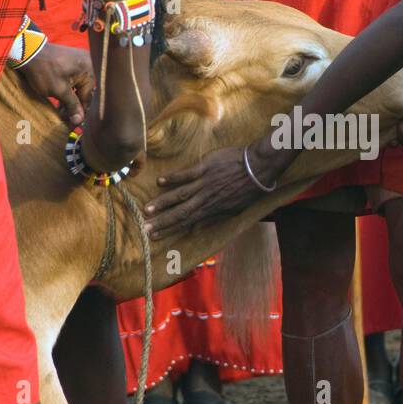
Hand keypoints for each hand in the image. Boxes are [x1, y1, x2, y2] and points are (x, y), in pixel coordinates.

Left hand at [16, 42, 93, 125]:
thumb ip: (72, 106)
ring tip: (60, 111)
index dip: (80, 111)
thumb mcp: (59, 91)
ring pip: (77, 85)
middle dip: (73, 105)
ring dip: (69, 98)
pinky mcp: (70, 60)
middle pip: (83, 90)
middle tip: (65, 119)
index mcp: (89, 70)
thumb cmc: (44, 71)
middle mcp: (87, 63)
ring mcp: (78, 60)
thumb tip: (79, 121)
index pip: (87, 96)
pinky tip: (59, 98)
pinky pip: (72, 78)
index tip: (74, 124)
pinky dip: (66, 88)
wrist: (27, 51)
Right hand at [144, 145, 267, 240]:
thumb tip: (197, 228)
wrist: (257, 168)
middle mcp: (204, 198)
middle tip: (145, 227)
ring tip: (147, 208)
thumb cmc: (247, 190)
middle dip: (161, 221)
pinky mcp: (204, 167)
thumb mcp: (233, 209)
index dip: (169, 229)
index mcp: (210, 209)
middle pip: (179, 212)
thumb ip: (214, 218)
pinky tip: (160, 182)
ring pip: (179, 194)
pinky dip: (173, 178)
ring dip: (163, 202)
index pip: (186, 222)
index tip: (155, 235)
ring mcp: (203, 183)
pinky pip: (186, 174)